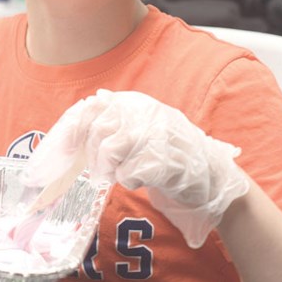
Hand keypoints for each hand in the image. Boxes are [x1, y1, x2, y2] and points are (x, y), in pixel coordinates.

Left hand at [26, 89, 249, 247]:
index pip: (95, 106)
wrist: (213, 177)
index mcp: (140, 104)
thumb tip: (92, 101)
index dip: (76, 126)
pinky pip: (129, 173)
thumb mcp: (146, 127)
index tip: (68, 147)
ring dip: (111, 168)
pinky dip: (130, 181)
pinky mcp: (166, 162)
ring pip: (111, 149)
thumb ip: (120, 117)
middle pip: (100, 130)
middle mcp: (148, 114)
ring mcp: (159, 136)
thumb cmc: (172, 155)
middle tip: (103, 170)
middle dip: (95, 154)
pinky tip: (143, 180)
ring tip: (122, 174)